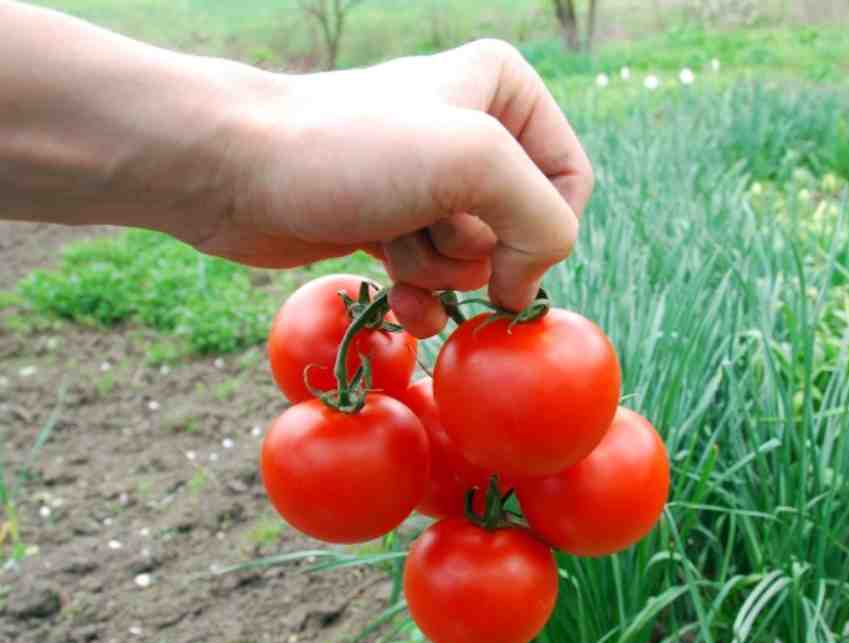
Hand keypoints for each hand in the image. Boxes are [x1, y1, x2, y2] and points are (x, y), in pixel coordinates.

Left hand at [213, 40, 592, 337]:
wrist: (233, 170)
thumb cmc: (350, 151)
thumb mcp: (475, 164)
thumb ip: (542, 219)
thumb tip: (522, 289)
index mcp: (502, 88)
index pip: (569, 181)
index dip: (543, 230)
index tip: (505, 256)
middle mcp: (471, 127)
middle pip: (520, 226)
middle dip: (476, 249)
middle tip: (426, 228)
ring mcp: (428, 179)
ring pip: (476, 259)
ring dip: (439, 272)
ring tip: (393, 245)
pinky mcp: (390, 220)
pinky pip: (434, 277)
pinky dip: (421, 296)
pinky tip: (397, 301)